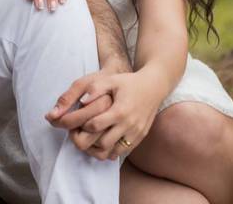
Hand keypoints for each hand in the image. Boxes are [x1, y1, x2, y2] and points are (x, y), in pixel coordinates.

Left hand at [48, 70, 162, 159]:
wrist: (154, 87)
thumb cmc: (129, 82)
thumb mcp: (111, 80)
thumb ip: (95, 89)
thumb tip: (81, 102)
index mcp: (120, 111)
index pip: (95, 126)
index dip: (83, 125)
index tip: (79, 122)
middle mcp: (129, 125)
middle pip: (102, 143)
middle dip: (89, 141)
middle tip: (81, 135)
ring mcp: (136, 133)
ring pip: (113, 152)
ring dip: (99, 149)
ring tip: (91, 140)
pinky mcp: (140, 137)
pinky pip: (123, 152)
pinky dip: (111, 150)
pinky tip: (104, 141)